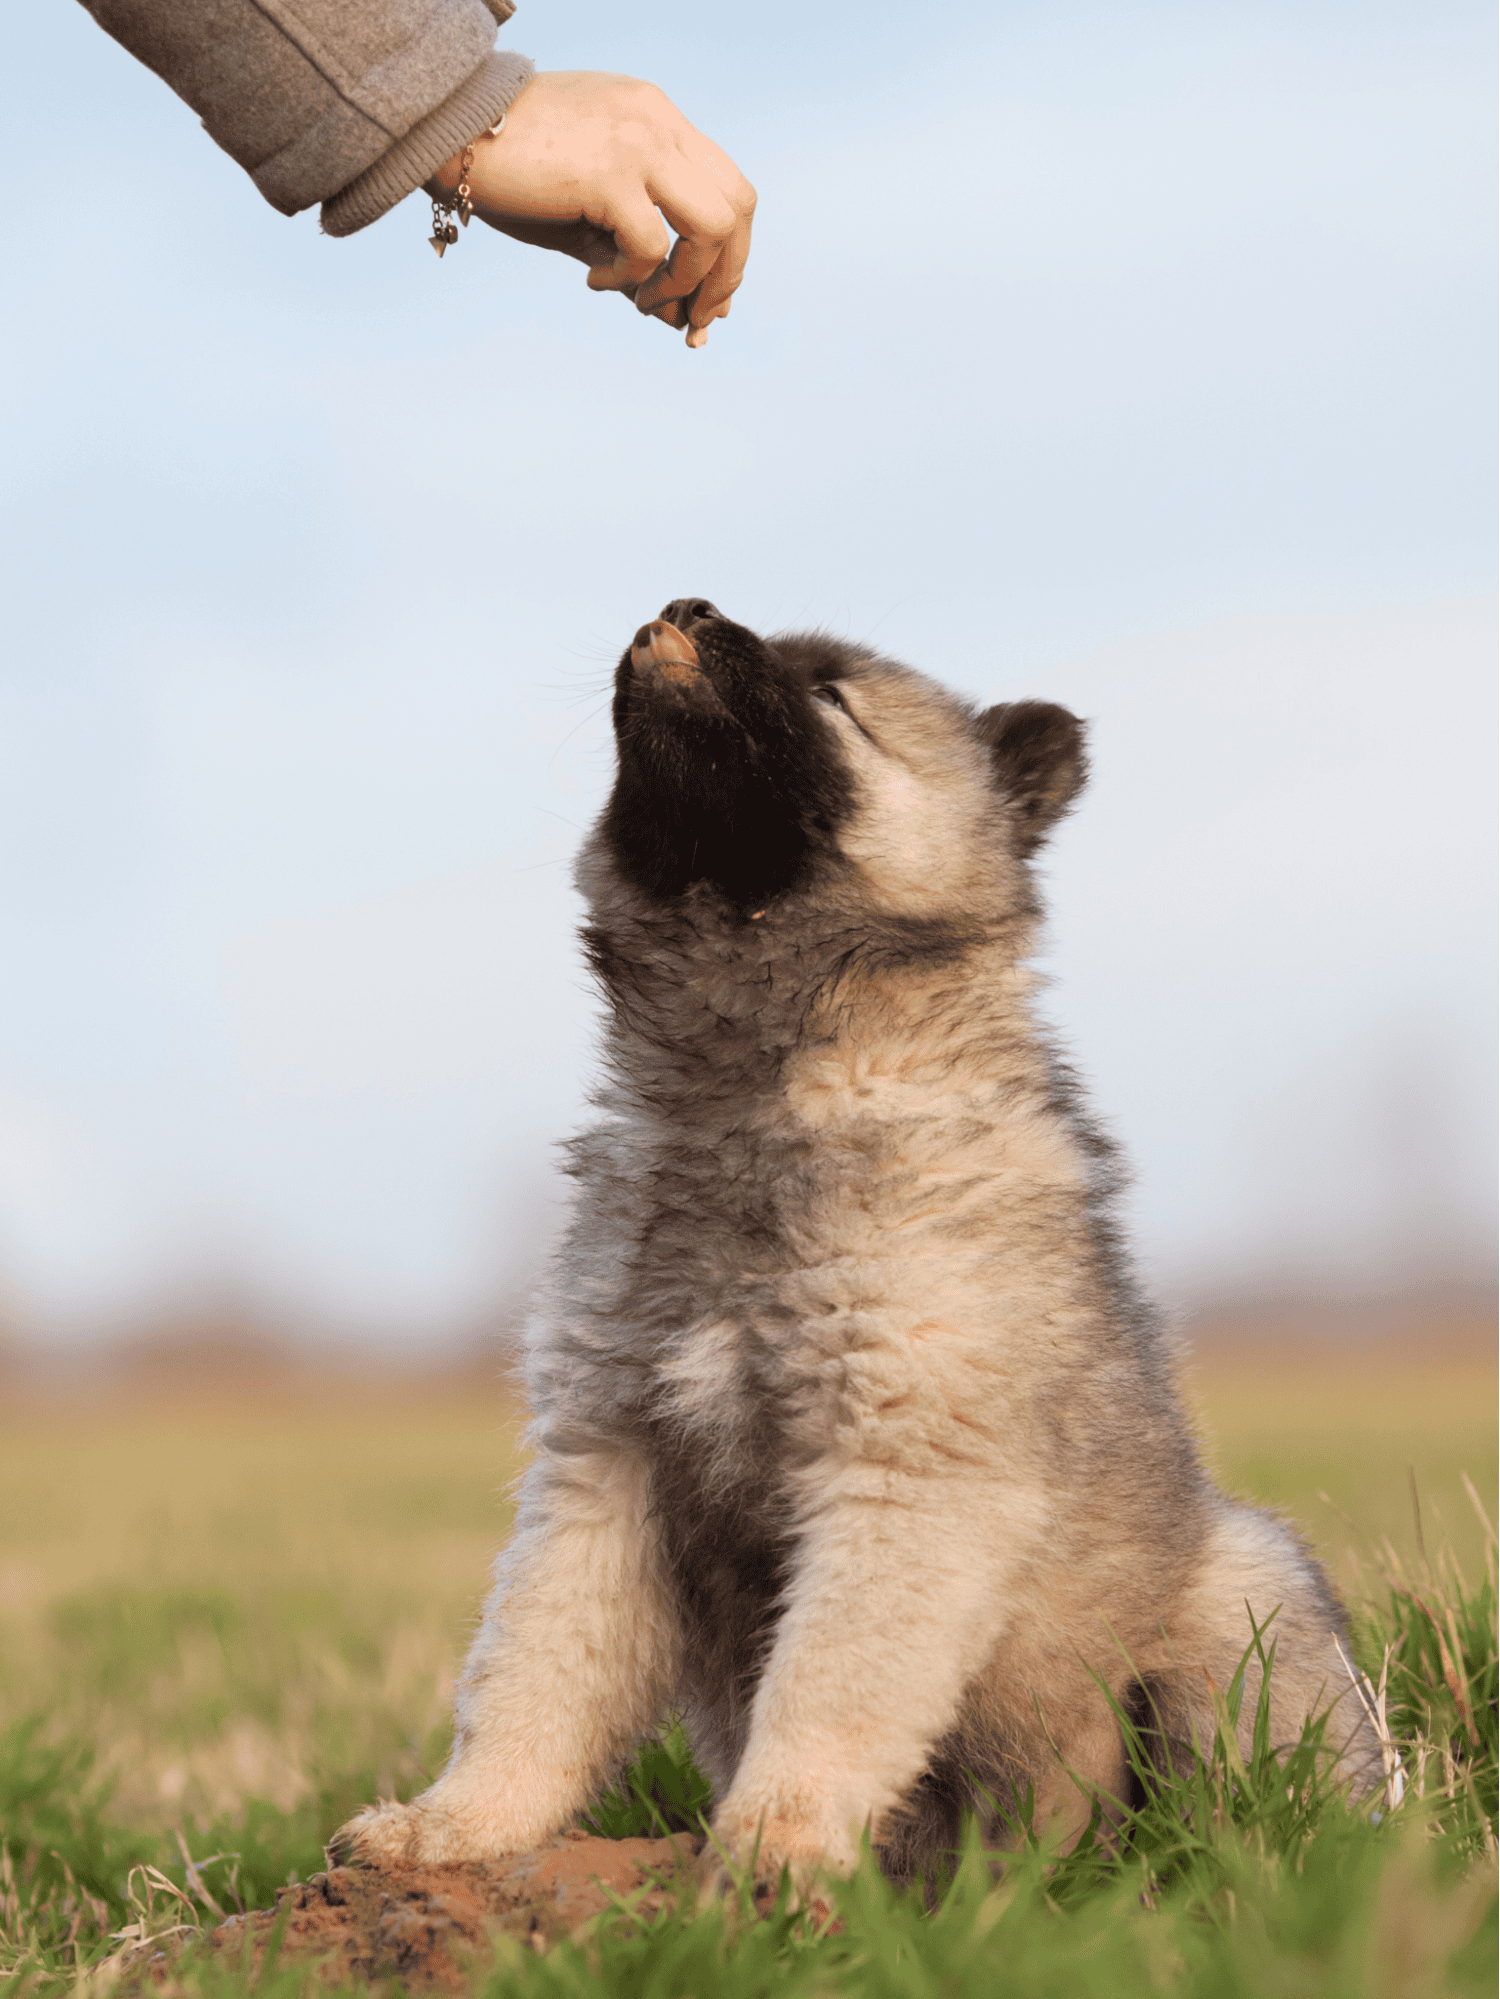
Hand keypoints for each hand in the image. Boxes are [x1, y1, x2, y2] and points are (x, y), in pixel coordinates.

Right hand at [428, 72, 754, 347]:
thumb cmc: (512, 172)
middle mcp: (658, 123)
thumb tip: (680, 320)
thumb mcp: (589, 218)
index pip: (727, 186)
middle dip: (726, 276)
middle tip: (695, 321)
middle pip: (739, 207)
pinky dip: (630, 279)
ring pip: (713, 227)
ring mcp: (639, 143)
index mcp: (658, 119)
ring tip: (643, 302)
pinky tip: (593, 280)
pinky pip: (651, 248)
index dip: (730, 251)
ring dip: (688, 282)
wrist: (448, 128)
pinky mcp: (610, 173)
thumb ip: (638, 260)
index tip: (705, 301)